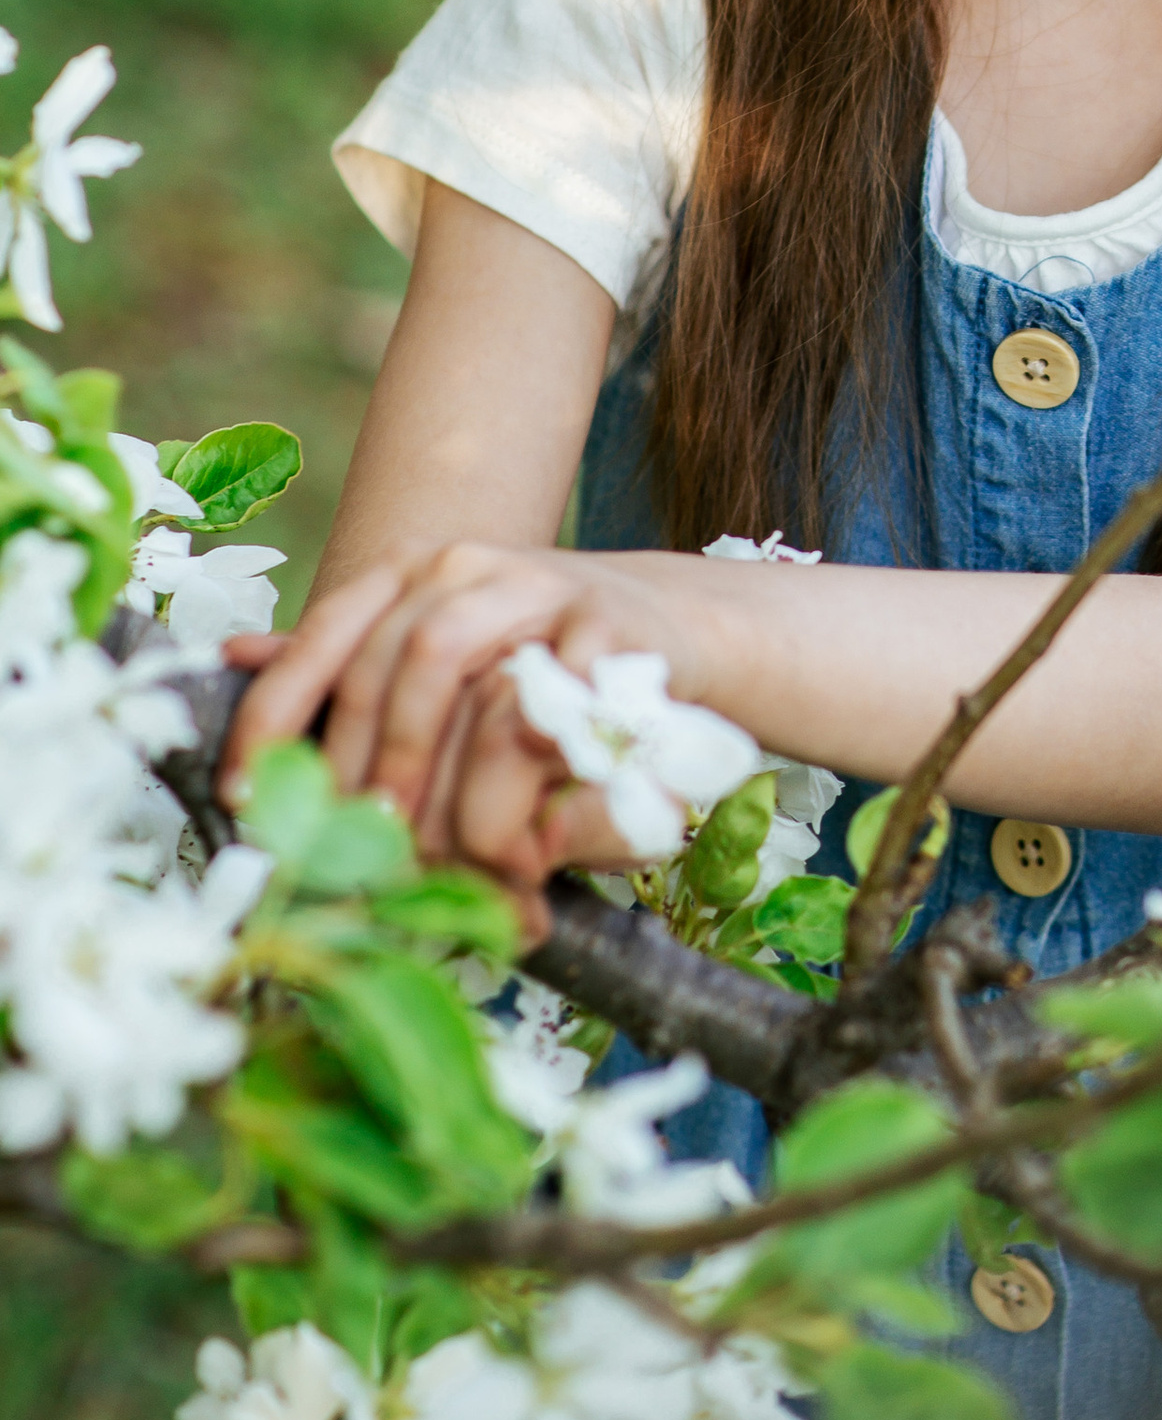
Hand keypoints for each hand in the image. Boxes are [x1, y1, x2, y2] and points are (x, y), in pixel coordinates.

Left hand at [220, 541, 702, 890]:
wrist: (668, 628)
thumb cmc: (532, 658)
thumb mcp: (435, 651)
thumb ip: (348, 663)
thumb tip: (235, 656)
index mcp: (412, 572)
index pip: (323, 638)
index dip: (272, 718)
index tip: (242, 795)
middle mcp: (466, 566)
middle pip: (385, 662)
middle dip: (358, 770)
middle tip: (351, 852)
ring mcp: (540, 588)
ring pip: (448, 664)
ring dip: (422, 767)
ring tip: (419, 848)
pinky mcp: (609, 628)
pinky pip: (544, 698)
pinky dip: (516, 773)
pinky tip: (507, 834)